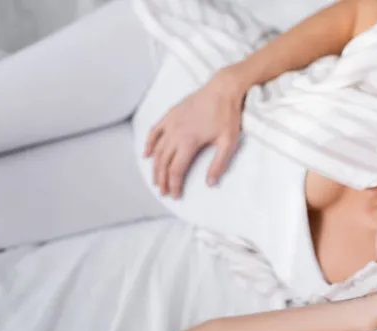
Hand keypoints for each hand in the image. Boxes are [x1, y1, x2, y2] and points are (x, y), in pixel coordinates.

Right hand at [144, 66, 247, 197]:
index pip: (176, 170)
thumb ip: (218, 164)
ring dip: (155, 166)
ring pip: (158, 149)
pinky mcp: (171, 114)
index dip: (174, 185)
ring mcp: (171, 122)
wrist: (224, 89)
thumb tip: (211, 183)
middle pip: (163, 162)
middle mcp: (175, 133)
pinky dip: (149, 143)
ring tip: (156, 180)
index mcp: (188, 141)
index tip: (175, 195)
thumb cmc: (228, 114)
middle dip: (162, 179)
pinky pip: (155, 131)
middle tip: (163, 192)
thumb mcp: (228, 142)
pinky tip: (147, 154)